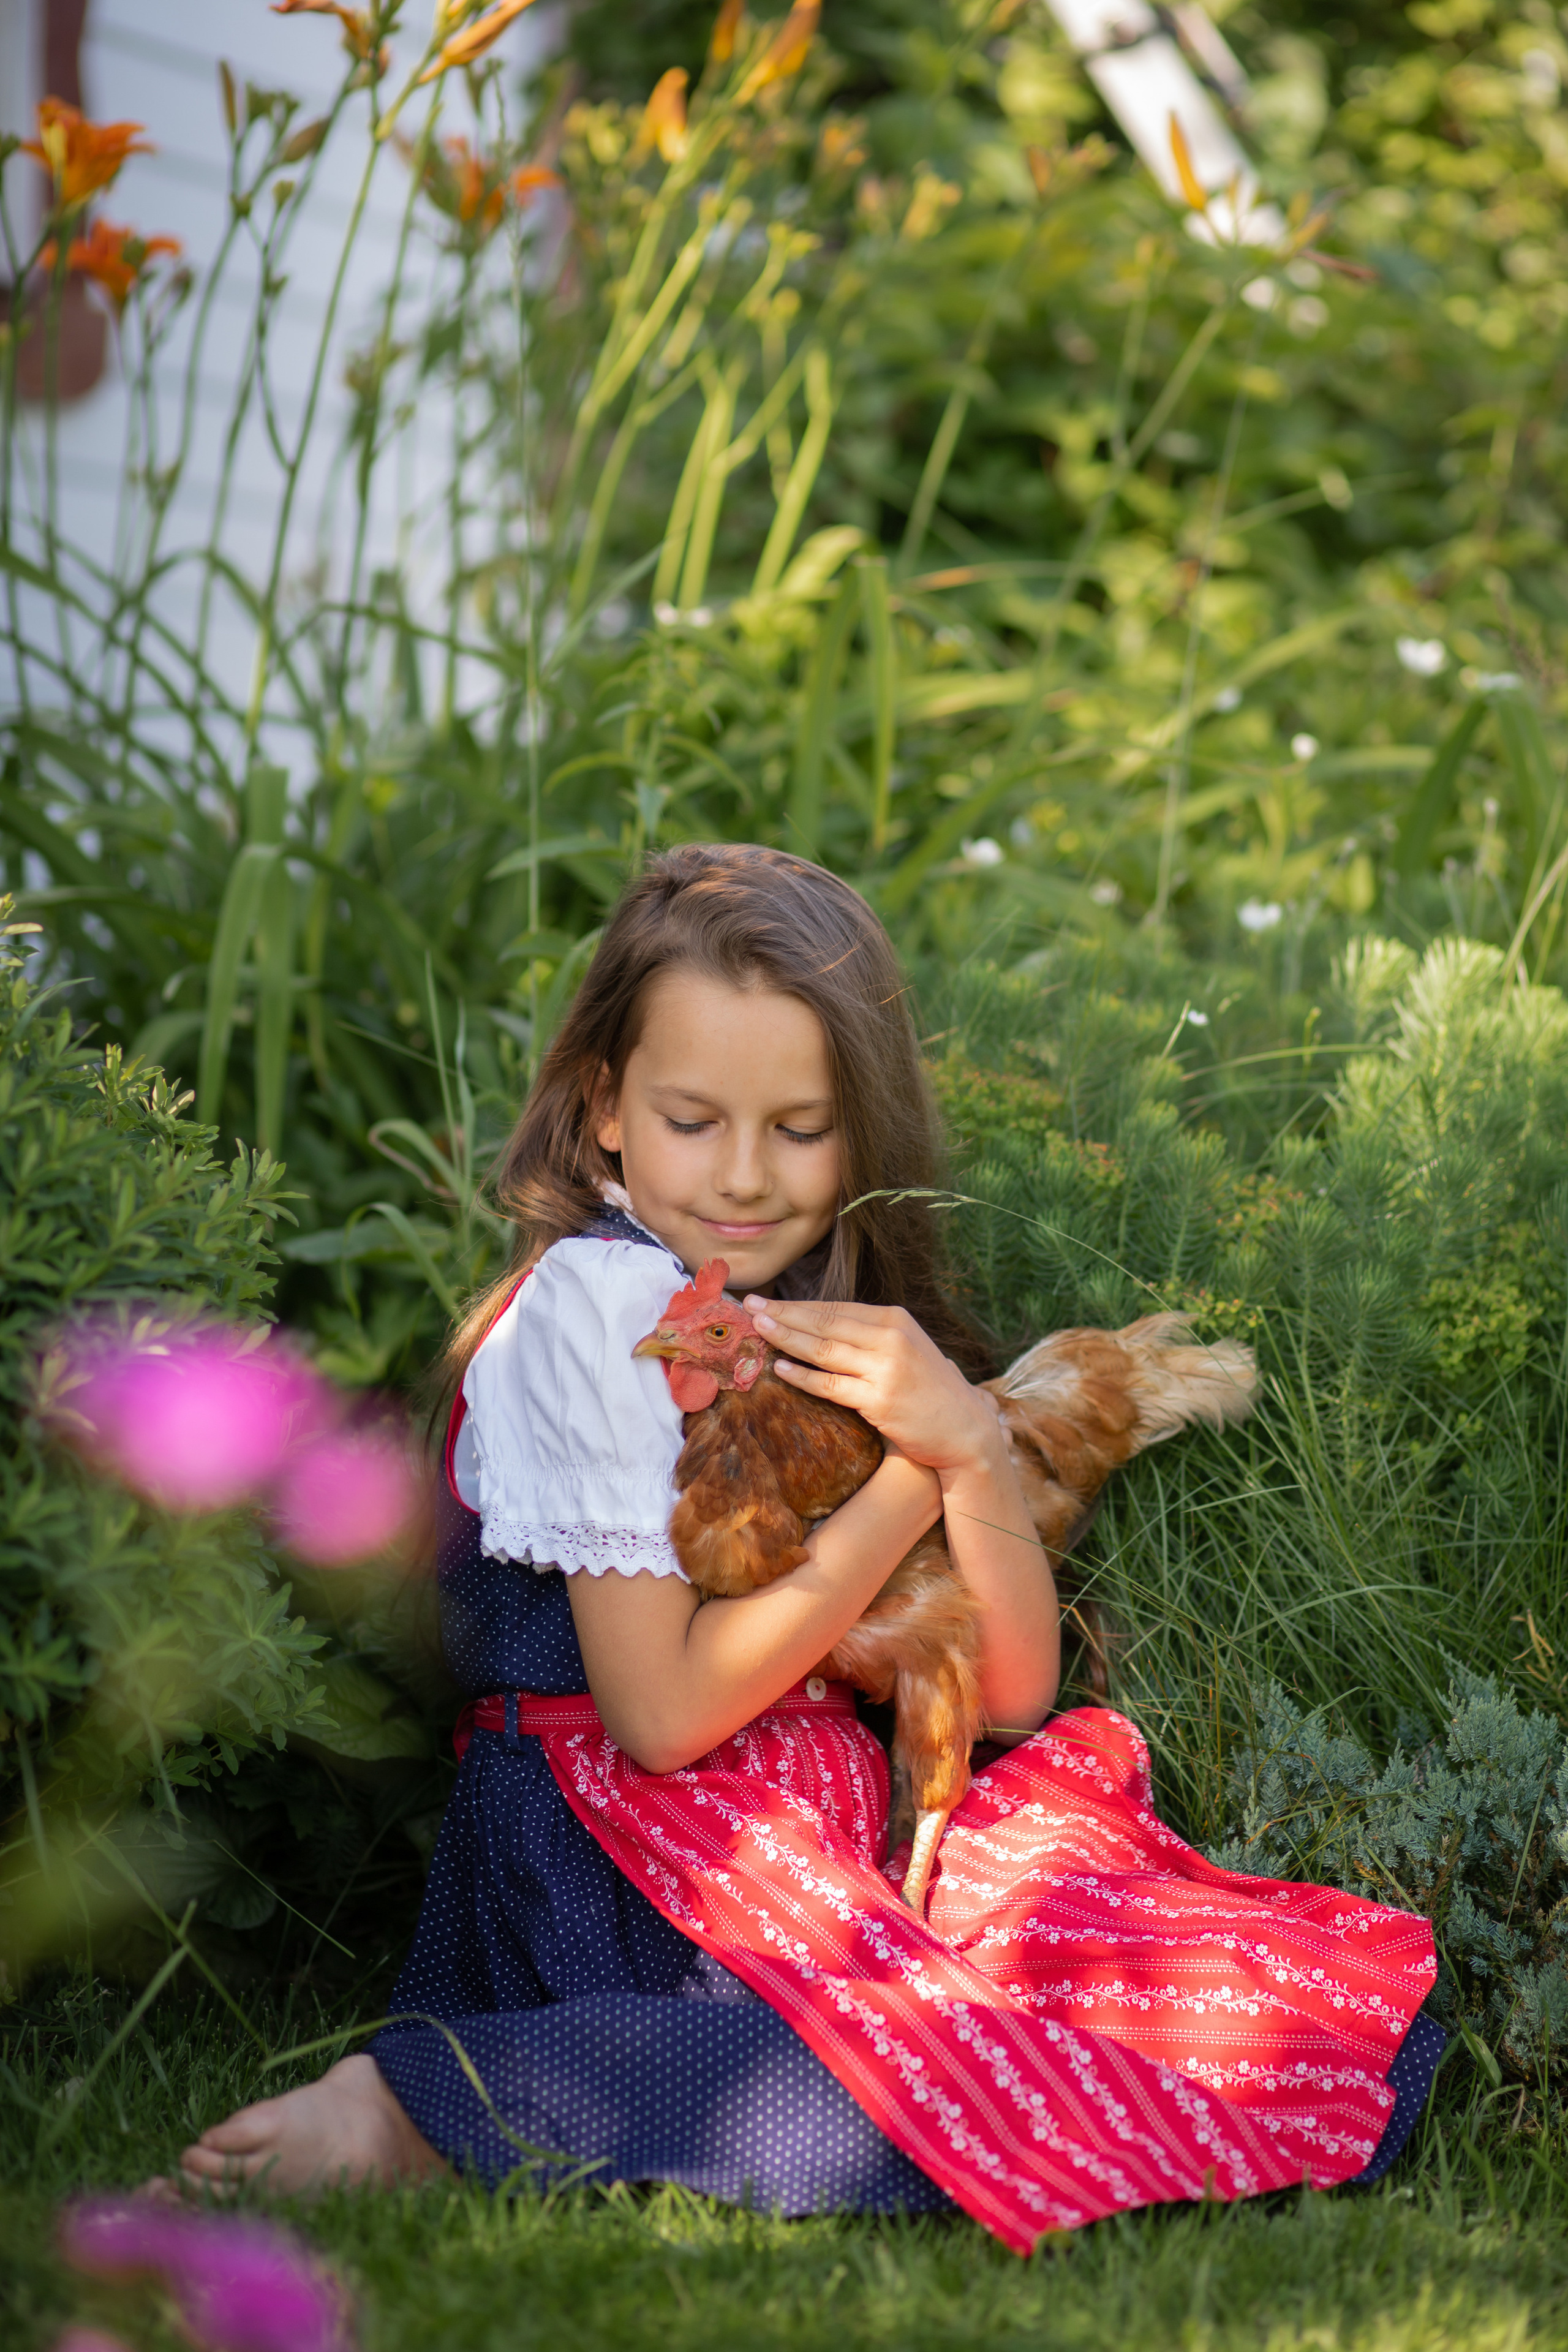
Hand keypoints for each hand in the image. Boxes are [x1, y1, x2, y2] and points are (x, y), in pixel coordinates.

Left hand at [744, 1295, 1000, 1479]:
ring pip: (823, 1349)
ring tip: (757, 1329)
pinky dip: (802, 1376)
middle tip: (749, 1306)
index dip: (798, 1305)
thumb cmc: (930, 1391)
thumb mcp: (906, 1350)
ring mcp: (885, 1369)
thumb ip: (870, 1336)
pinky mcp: (879, 1400)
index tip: (767, 1301)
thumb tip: (821, 1326)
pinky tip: (780, 1368)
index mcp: (896, 1320)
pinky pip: (831, 1385)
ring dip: (786, 1338)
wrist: (965, 1430)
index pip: (835, 1307)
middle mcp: (891, 1338)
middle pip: (824, 1322)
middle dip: (783, 1314)